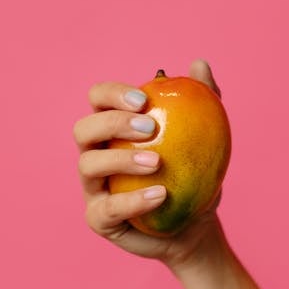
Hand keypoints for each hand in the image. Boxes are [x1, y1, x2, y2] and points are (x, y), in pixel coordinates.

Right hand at [73, 59, 222, 267]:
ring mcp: (94, 188)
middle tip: (150, 127)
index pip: (98, 100)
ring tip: (157, 162)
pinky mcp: (99, 218)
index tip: (144, 99)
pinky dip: (132, 200)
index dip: (112, 94)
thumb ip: (203, 102)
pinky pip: (107, 209)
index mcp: (113, 130)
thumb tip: (199, 64)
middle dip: (112, 123)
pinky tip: (161, 194)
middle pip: (83, 129)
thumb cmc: (193, 177)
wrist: (194, 224)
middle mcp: (96, 154)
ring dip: (121, 159)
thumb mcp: (204, 138)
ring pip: (88, 165)